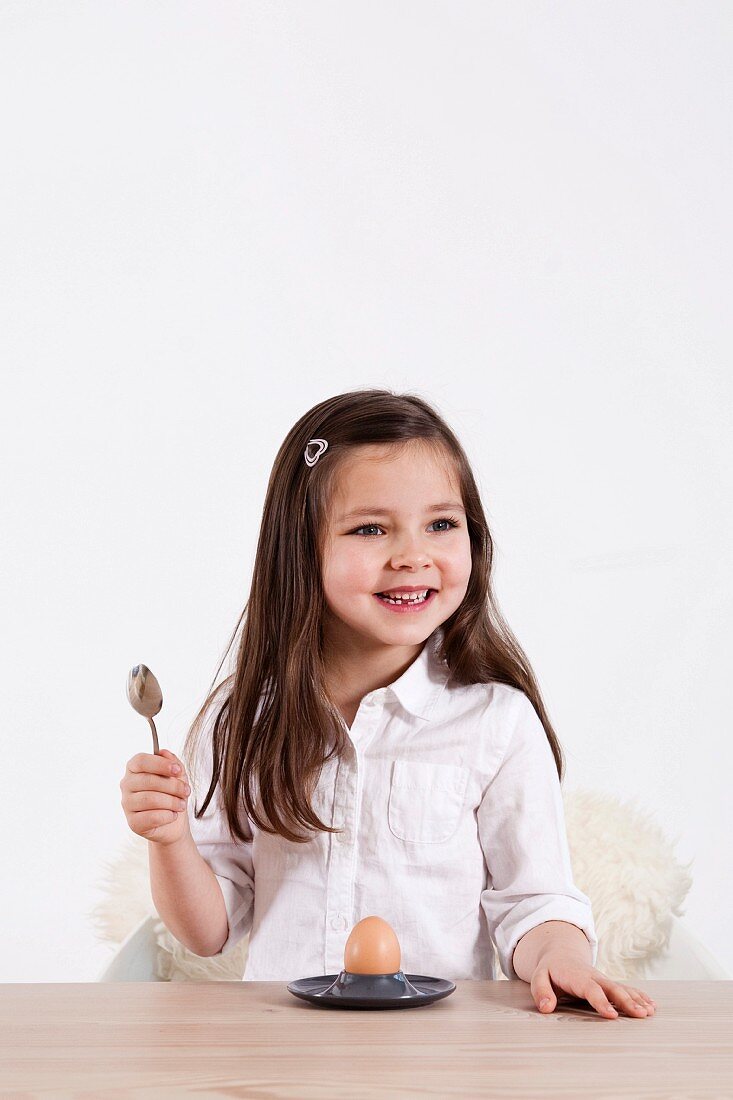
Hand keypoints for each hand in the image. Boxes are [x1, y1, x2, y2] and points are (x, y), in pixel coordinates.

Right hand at [120, 749, 192, 845]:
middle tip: (186, 791)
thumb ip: (172, 762)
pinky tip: (172, 815)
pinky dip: (167, 815)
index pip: (141, 760)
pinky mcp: (132, 822)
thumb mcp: (177, 775)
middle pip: (148, 780)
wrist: (173, 823)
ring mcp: (127, 804)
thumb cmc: (172, 794)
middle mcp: (127, 784)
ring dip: (172, 802)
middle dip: (173, 786)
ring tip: (182, 804)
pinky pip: (151, 817)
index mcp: (134, 768)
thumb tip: (164, 753)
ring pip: (150, 799)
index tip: (177, 770)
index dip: (160, 764)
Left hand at [530, 951, 656, 1018]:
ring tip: (650, 1012)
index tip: (612, 1015)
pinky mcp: (609, 984)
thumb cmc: (550, 970)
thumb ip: (541, 991)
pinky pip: (626, 989)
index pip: (590, 989)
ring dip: (636, 999)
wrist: (560, 954)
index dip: (601, 1002)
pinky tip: (651, 1005)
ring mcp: (603, 980)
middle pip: (612, 989)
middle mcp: (594, 977)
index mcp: (577, 976)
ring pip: (622, 989)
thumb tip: (546, 1007)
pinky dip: (639, 996)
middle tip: (640, 1014)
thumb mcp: (538, 977)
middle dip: (627, 1001)